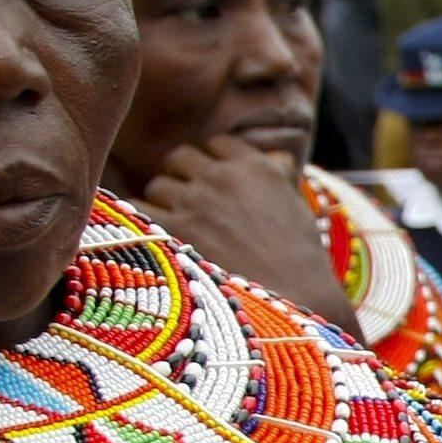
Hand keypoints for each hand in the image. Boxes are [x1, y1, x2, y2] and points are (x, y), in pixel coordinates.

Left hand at [138, 139, 361, 332]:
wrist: (296, 300)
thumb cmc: (302, 260)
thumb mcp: (298, 207)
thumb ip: (280, 176)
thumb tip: (275, 156)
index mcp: (255, 166)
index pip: (218, 143)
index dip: (214, 160)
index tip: (215, 179)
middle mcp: (221, 176)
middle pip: (180, 158)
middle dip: (183, 176)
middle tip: (190, 201)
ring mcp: (194, 201)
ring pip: (158, 185)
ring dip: (164, 202)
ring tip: (178, 225)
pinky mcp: (172, 229)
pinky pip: (139, 211)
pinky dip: (145, 223)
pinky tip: (158, 238)